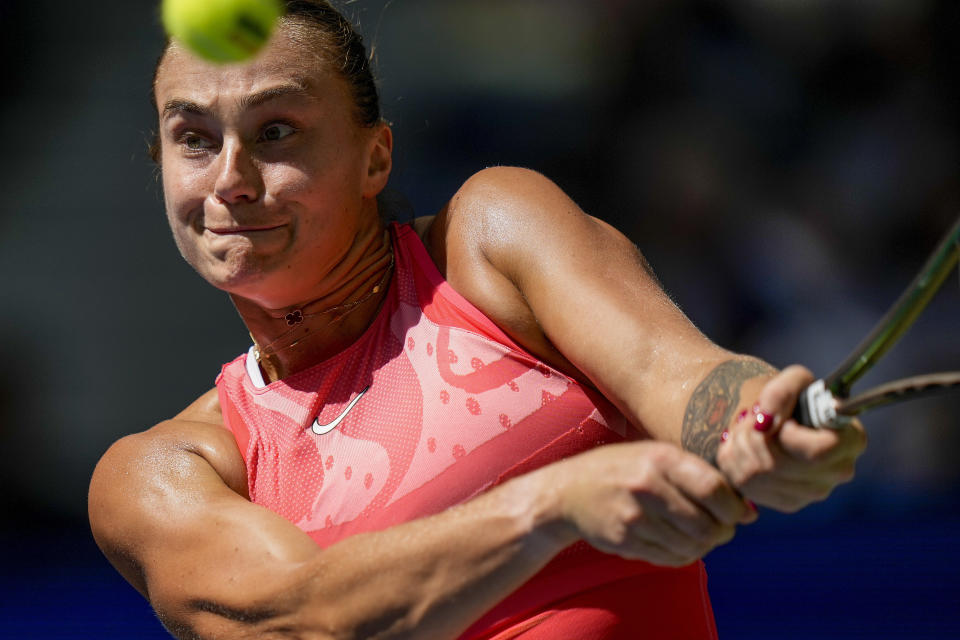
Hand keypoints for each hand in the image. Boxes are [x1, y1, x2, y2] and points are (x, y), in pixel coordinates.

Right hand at [554, 441, 755, 565]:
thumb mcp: (654, 455)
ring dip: (705, 547)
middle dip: (724, 532)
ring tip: (700, 536)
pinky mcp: (625, 541)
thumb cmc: (621, 470)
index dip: (735, 507)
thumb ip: (698, 475)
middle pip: (707, 524)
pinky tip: (678, 543)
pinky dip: (684, 556)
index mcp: (659, 458)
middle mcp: (647, 486)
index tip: (740, 512)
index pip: (714, 488)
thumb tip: (750, 511)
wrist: (567, 492)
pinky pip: (670, 558)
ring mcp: (634, 516)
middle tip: (723, 529)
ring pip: (692, 547)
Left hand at [716, 365, 867, 511]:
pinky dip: (734, 461)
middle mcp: (838, 471)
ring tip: (745, 429)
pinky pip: (747, 486)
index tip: (777, 419)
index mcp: (851, 440)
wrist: (776, 417)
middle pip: (780, 464)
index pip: (819, 451)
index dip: (787, 434)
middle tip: (750, 419)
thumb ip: (783, 391)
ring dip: (741, 445)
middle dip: (754, 436)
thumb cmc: (792, 398)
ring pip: (759, 475)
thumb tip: (767, 421)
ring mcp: (813, 492)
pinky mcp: (788, 503)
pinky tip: (742, 447)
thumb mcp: (793, 380)